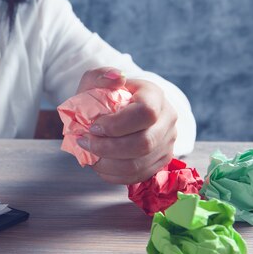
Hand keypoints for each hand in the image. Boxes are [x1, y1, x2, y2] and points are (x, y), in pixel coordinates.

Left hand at [75, 67, 176, 183]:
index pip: (145, 113)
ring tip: (89, 154)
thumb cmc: (102, 97)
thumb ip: (100, 76)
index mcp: (154, 96)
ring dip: (106, 163)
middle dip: (108, 148)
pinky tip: (98, 164)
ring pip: (138, 165)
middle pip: (144, 143)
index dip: (116, 125)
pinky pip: (136, 177)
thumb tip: (117, 78)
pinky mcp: (159, 162)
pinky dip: (111, 174)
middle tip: (85, 142)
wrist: (111, 114)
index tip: (93, 127)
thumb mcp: (95, 81)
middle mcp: (167, 120)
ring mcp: (166, 143)